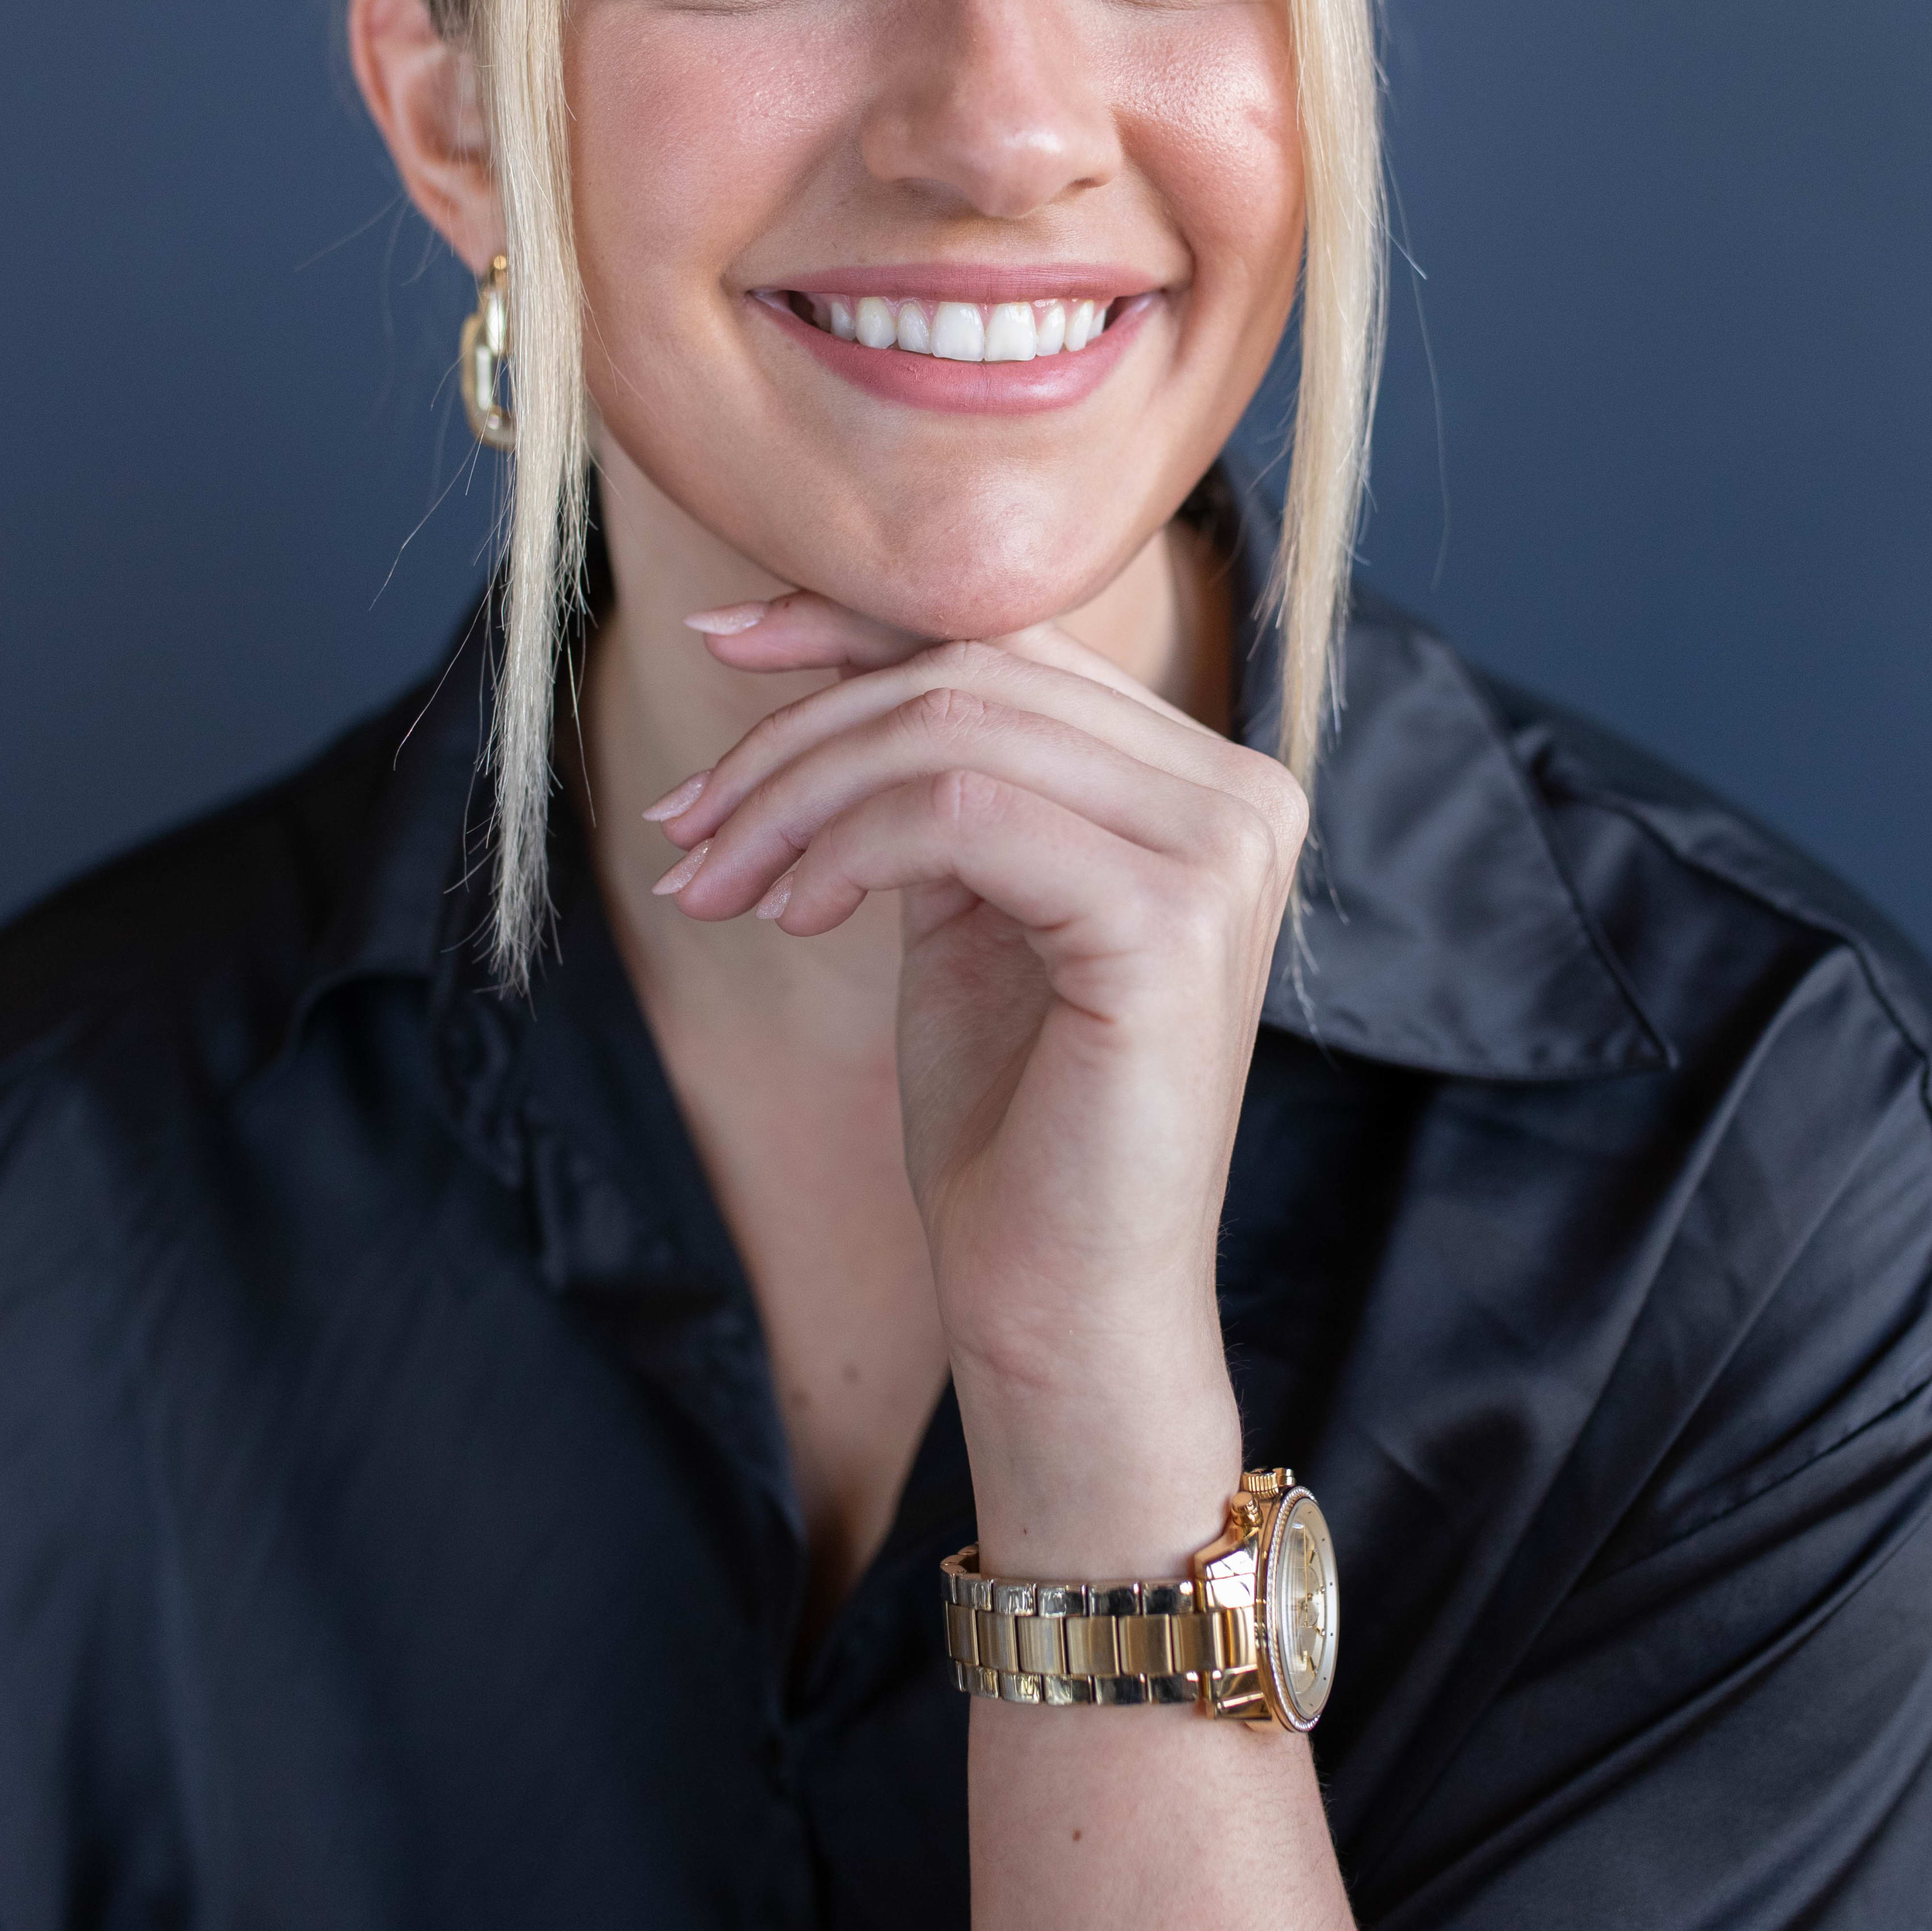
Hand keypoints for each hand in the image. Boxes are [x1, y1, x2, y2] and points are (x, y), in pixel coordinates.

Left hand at [647, 591, 1307, 1572]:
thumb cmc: (1016, 1123)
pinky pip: (960, 815)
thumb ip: (943, 779)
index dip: (853, 627)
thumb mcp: (969, 906)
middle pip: (973, 677)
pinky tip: (792, 914)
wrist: (1066, 1303)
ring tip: (713, 882)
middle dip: (798, 732)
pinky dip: (844, 848)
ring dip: (797, 796)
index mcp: (1209, 783)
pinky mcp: (1169, 920)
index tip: (721, 636)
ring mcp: (1221, 853)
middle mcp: (1244, 796)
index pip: (1012, 644)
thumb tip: (811, 652)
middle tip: (687, 826)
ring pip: (952, 735)